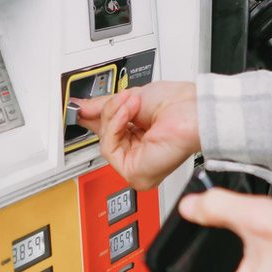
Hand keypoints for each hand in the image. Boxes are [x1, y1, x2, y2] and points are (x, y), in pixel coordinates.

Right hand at [75, 82, 199, 189]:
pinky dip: (116, 127)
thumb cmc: (177, 105)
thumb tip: (81, 108)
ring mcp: (137, 167)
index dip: (95, 118)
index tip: (80, 107)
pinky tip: (129, 115)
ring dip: (115, 117)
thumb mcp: (131, 100)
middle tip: (121, 98)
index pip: (108, 133)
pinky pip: (109, 149)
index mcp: (140, 140)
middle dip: (109, 113)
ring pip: (104, 143)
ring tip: (131, 104)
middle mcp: (139, 156)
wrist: (192, 110)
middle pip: (103, 137)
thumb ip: (103, 107)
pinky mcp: (135, 173)